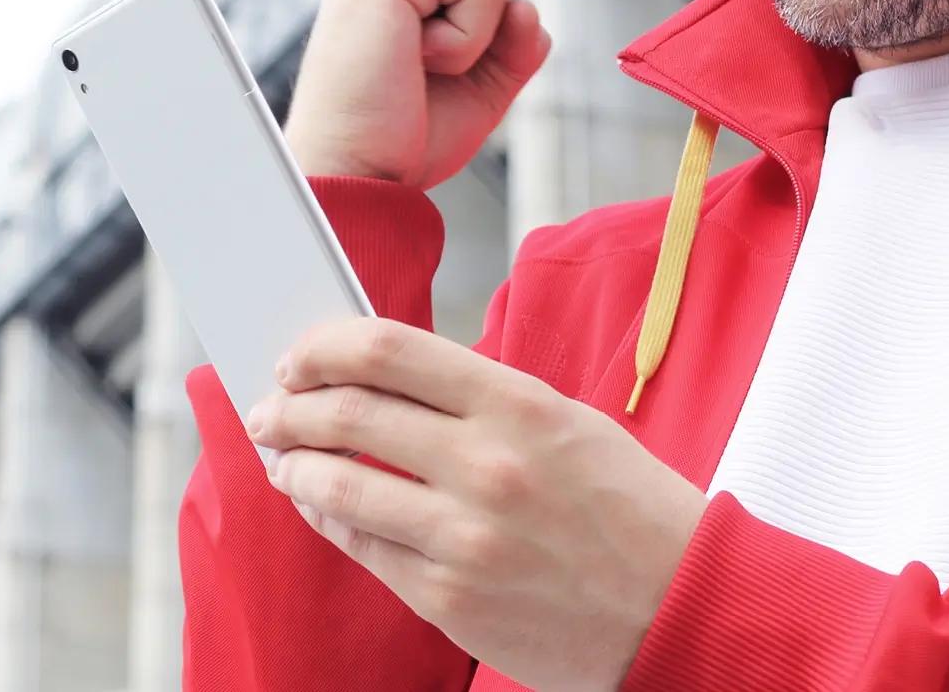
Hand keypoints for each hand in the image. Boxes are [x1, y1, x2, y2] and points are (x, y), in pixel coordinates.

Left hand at [246, 319, 707, 691]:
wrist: (676, 602)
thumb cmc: (627, 503)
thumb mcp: (566, 421)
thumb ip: (482, 398)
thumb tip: (391, 380)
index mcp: (519, 405)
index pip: (392, 352)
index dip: (329, 346)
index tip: (303, 352)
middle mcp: (486, 464)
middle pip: (352, 413)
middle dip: (293, 404)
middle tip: (272, 403)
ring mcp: (463, 537)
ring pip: (340, 486)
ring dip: (294, 465)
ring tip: (282, 455)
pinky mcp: (449, 598)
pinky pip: (364, 549)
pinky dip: (329, 520)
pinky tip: (320, 505)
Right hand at [284, 0, 549, 187]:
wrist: (356, 178)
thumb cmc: (401, 138)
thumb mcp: (480, 85)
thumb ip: (515, 43)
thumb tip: (526, 8)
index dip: (487, 41)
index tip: (421, 75)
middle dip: (482, 37)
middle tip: (414, 73)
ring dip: (471, 41)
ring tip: (408, 63)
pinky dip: (464, 41)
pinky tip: (407, 56)